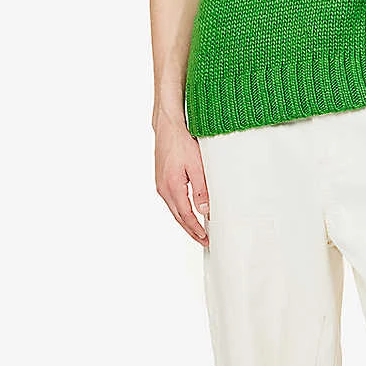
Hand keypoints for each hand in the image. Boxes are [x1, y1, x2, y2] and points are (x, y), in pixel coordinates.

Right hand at [154, 111, 209, 245]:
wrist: (168, 126)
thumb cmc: (181, 141)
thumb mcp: (196, 166)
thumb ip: (201, 190)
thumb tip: (204, 210)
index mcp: (172, 187)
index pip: (186, 216)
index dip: (196, 229)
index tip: (205, 238)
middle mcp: (163, 188)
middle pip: (178, 217)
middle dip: (191, 230)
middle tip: (203, 240)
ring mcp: (160, 184)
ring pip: (174, 209)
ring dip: (185, 221)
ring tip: (197, 230)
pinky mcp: (161, 179)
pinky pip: (171, 201)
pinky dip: (180, 210)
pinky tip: (187, 212)